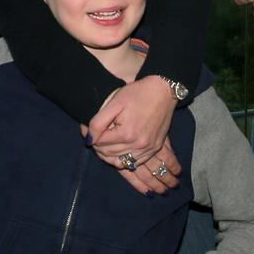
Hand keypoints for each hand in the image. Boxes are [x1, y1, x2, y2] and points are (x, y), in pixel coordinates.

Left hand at [84, 79, 180, 194]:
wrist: (164, 90)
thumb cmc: (138, 93)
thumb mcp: (114, 103)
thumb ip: (98, 122)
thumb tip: (89, 140)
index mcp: (126, 134)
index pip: (100, 144)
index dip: (93, 136)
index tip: (92, 129)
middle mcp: (138, 145)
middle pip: (109, 154)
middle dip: (100, 146)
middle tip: (99, 135)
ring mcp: (148, 149)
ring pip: (120, 162)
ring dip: (111, 154)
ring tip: (109, 141)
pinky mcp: (155, 149)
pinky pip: (135, 162)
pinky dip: (125, 158)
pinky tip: (122, 147)